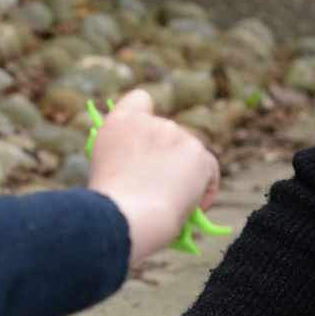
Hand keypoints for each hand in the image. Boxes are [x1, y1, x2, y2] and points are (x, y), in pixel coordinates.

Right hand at [87, 90, 220, 267]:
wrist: (128, 216)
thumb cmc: (110, 205)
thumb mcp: (105, 169)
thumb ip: (125, 155)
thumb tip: (145, 169)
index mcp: (120, 122)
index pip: (140, 100)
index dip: (146, 118)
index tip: (147, 141)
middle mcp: (150, 121)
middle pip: (168, 134)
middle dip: (168, 157)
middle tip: (160, 188)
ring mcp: (176, 135)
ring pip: (189, 153)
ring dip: (186, 173)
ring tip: (173, 203)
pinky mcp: (198, 152)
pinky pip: (209, 168)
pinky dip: (206, 187)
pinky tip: (196, 206)